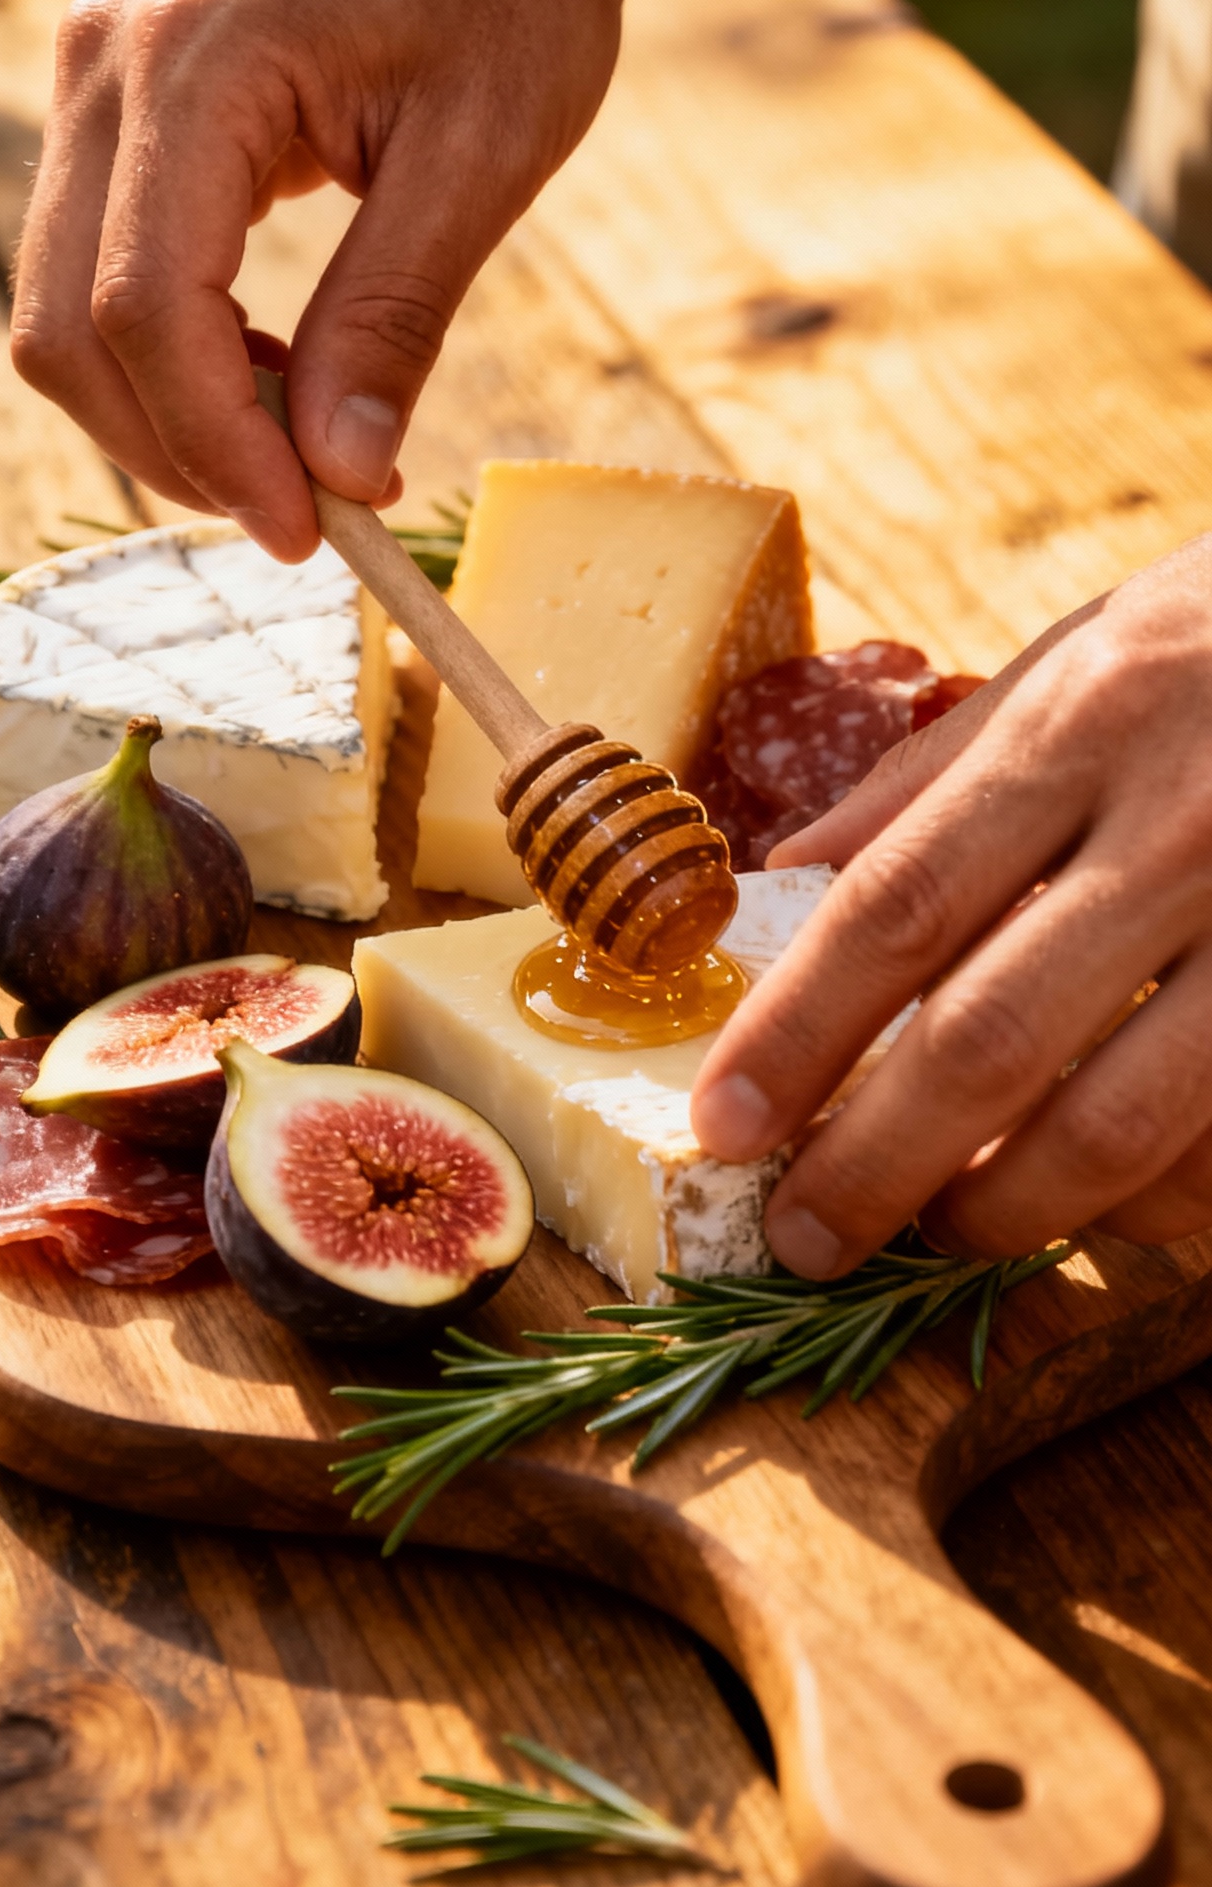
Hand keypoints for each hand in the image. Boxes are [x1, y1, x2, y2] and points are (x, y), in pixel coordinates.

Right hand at [10, 0, 960, 557]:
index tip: (311, 531)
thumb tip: (339, 477)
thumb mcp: (483, 161)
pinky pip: (94, 274)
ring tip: (304, 448)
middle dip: (181, 451)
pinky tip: (275, 379)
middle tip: (309, 517)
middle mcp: (107, 64)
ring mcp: (92, 79)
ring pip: (63, 315)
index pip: (146, 307)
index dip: (218, 446)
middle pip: (70, 328)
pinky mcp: (111, 109)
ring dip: (170, 416)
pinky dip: (171, 359)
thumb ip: (394, 321)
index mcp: (196, 61)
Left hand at [690, 537, 1211, 1269]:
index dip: (797, 1032)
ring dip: (1012, 1207)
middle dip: (875, 1163)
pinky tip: (1107, 1205)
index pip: (899, 904)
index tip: (722, 1124)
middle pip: (991, 1039)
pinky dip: (1160, 1203)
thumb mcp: (1082, 651)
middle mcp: (1186, 824)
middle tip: (805, 1235)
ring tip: (946, 1226)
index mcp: (1087, 723)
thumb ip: (935, 776)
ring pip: (1126, 1124)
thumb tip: (786, 877)